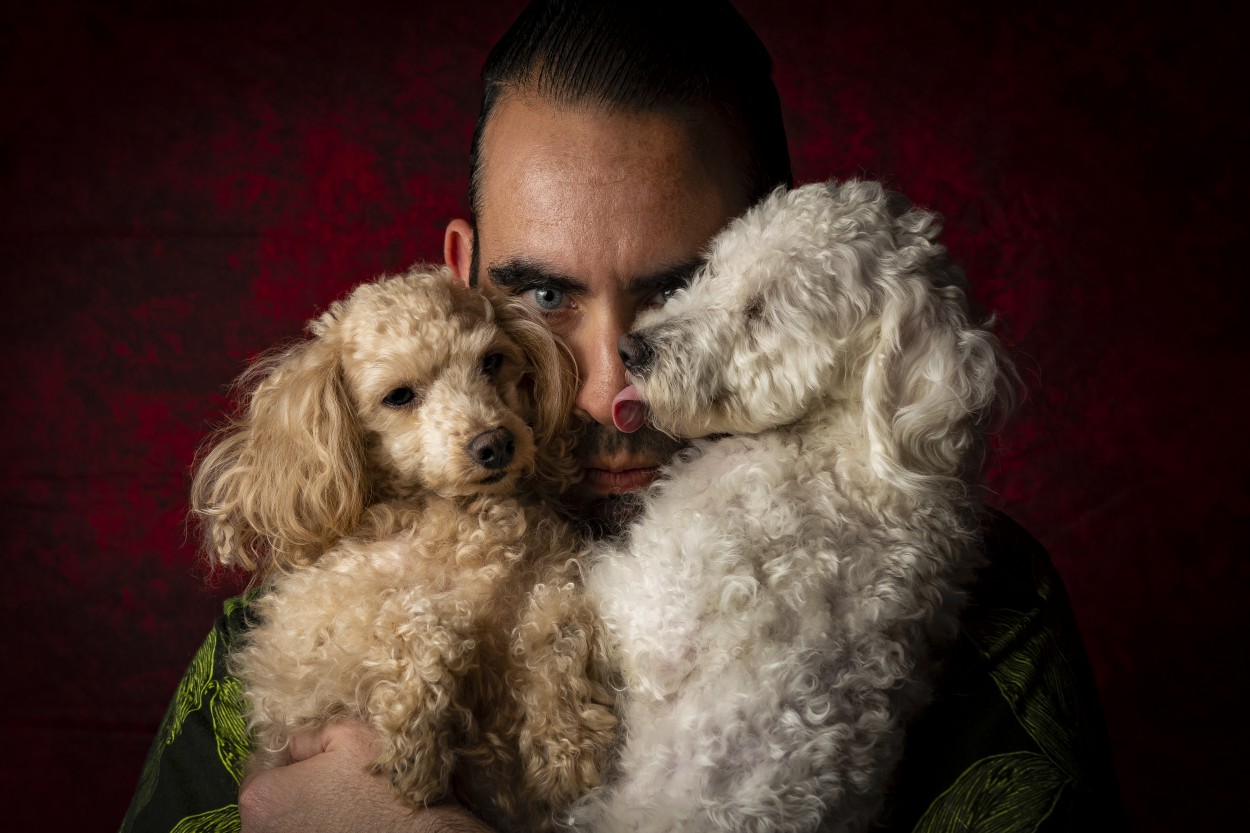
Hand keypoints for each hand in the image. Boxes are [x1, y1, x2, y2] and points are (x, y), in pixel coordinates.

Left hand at [238, 718, 495, 832]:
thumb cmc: (382, 786)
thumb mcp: (349, 735)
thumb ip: (308, 734)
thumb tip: (294, 745)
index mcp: (261, 798)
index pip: (260, 775)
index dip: (293, 768)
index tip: (321, 771)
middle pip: (269, 807)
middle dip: (295, 797)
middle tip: (335, 792)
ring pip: (285, 829)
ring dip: (305, 821)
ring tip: (344, 814)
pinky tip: (347, 828)